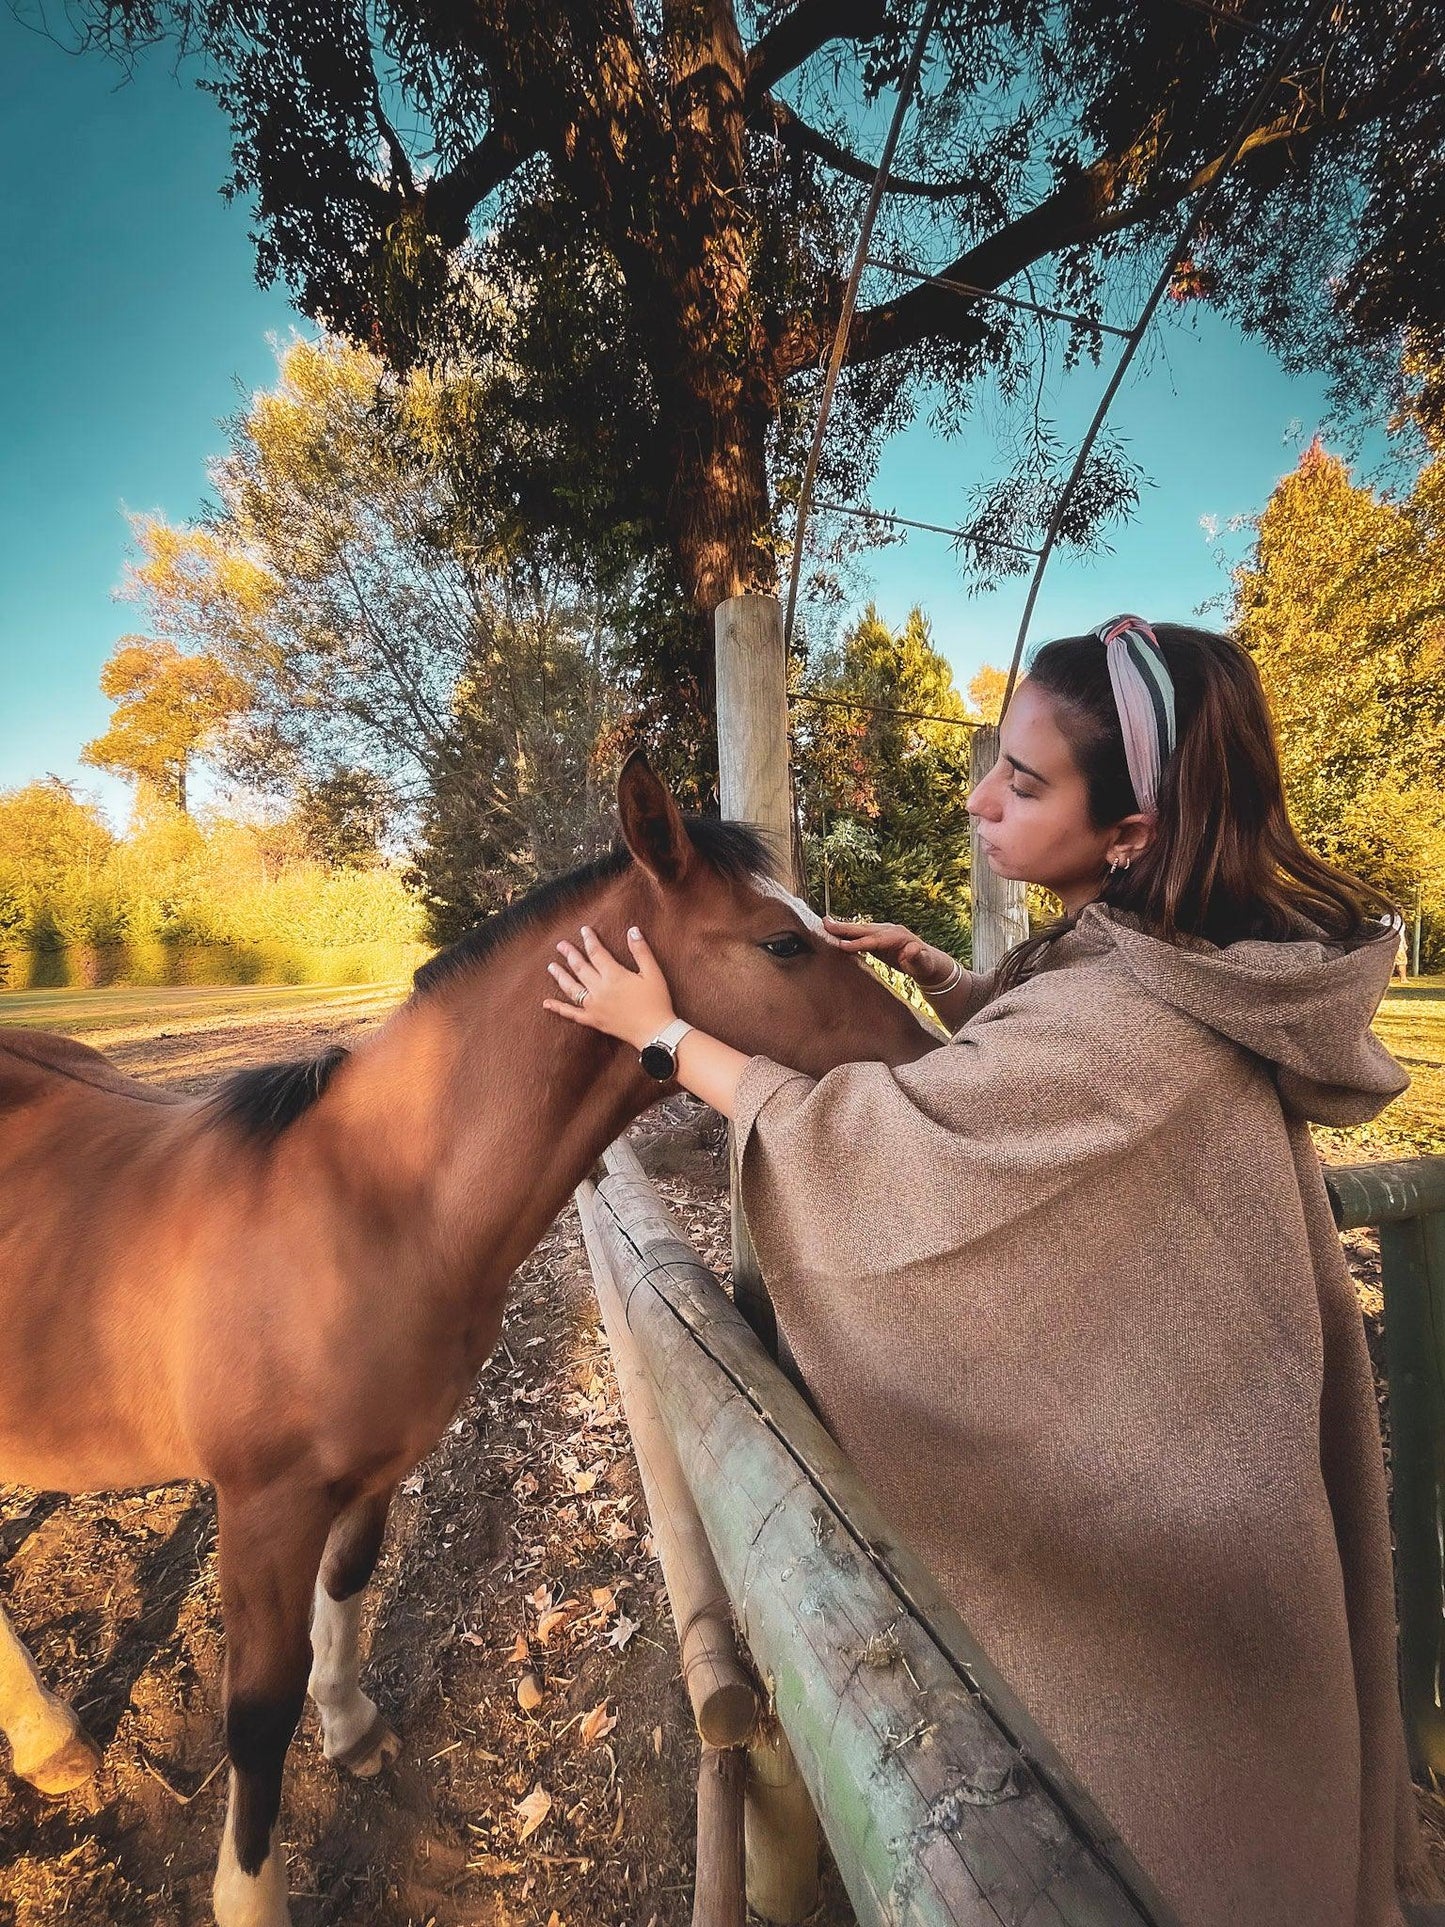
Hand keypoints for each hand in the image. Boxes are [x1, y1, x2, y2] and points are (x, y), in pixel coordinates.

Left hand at [543, 925, 675, 1049]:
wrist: (655, 1032)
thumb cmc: (657, 1002)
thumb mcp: (653, 973)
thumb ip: (641, 951)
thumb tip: (633, 930)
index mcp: (614, 975)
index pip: (597, 953)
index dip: (590, 940)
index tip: (584, 930)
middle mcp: (599, 989)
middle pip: (580, 968)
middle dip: (570, 954)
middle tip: (561, 945)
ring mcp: (594, 1006)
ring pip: (572, 988)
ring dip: (560, 976)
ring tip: (551, 966)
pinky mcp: (593, 1020)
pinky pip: (572, 1014)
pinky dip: (558, 1008)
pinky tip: (547, 1003)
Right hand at [822, 915, 956, 989]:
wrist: (928, 963)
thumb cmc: (925, 965)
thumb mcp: (924, 964)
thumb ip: (918, 957)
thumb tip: (913, 949)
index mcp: (898, 937)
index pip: (875, 940)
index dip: (859, 943)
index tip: (842, 945)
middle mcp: (889, 930)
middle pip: (864, 929)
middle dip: (845, 928)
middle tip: (825, 924)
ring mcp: (884, 933)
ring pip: (861, 930)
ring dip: (843, 928)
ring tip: (825, 924)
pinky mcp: (879, 938)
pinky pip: (861, 935)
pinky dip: (848, 934)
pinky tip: (836, 934)